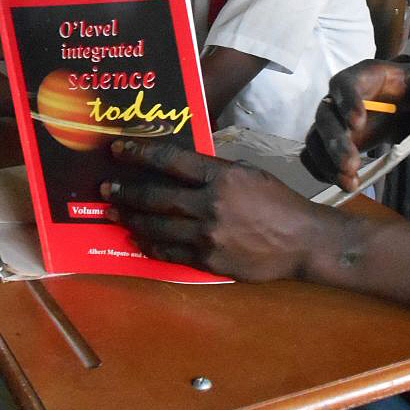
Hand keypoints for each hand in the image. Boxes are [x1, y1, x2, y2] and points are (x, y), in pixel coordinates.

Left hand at [101, 140, 334, 281]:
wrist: (302, 241)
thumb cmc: (277, 202)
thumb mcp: (247, 173)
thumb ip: (213, 171)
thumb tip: (178, 167)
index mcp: (221, 176)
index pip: (170, 160)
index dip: (139, 153)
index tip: (118, 149)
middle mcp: (211, 204)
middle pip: (156, 197)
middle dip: (126, 192)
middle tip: (107, 189)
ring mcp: (208, 235)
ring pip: (157, 227)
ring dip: (132, 218)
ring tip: (117, 212)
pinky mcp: (209, 260)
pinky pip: (170, 252)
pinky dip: (151, 245)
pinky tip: (140, 239)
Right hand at [301, 60, 409, 191]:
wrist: (397, 97)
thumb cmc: (407, 85)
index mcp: (359, 77)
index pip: (344, 85)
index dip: (347, 103)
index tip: (357, 124)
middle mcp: (336, 98)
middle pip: (325, 117)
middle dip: (336, 143)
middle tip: (351, 165)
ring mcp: (331, 121)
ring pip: (315, 140)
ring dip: (328, 162)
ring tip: (349, 184)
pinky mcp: (328, 141)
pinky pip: (313, 155)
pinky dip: (321, 170)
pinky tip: (340, 184)